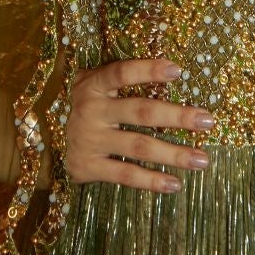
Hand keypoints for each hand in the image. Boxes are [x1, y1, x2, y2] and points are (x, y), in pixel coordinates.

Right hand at [66, 56, 214, 191]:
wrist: (45, 138)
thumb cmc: (88, 105)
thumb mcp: (95, 85)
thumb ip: (123, 80)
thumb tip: (175, 73)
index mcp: (93, 84)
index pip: (122, 72)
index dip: (148, 70)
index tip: (178, 70)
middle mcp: (91, 110)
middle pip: (140, 111)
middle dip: (177, 116)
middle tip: (208, 121)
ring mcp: (89, 139)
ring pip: (138, 146)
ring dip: (173, 154)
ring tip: (202, 160)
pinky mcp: (88, 166)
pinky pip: (125, 174)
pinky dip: (151, 180)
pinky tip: (174, 184)